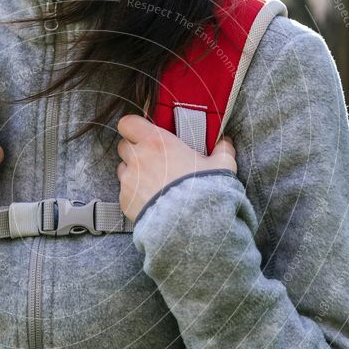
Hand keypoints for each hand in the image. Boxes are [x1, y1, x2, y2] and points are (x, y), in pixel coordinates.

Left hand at [115, 113, 236, 222]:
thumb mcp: (222, 166)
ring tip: (152, 182)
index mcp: (157, 142)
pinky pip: (125, 191)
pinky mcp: (125, 200)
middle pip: (124, 146)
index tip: (142, 132)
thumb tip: (225, 142)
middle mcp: (138, 158)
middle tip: (152, 159)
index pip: (128, 123)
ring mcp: (129, 180)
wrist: (189, 225)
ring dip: (133, 172)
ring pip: (122, 168)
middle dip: (134, 150)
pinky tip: (151, 200)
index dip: (133, 127)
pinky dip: (133, 193)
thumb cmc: (204, 190)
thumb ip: (223, 150)